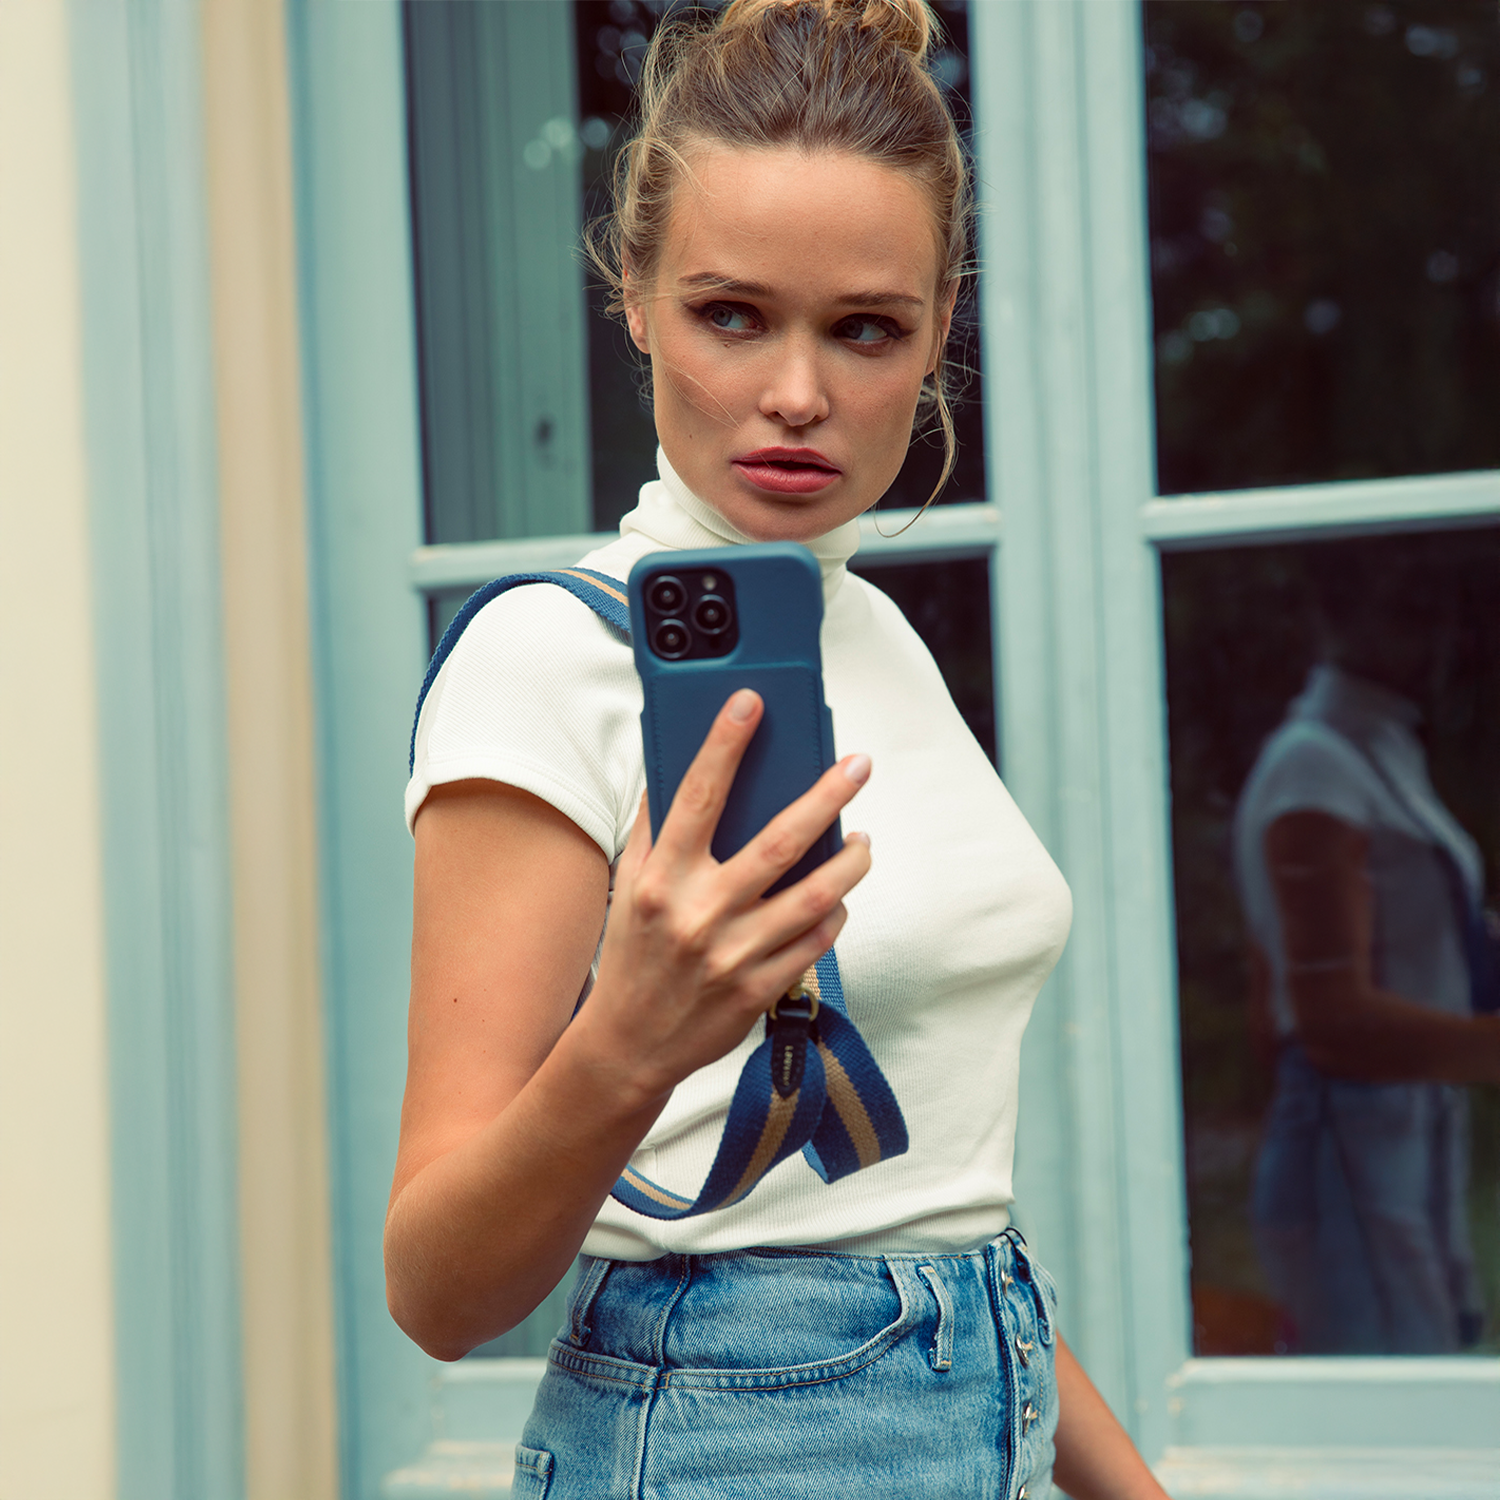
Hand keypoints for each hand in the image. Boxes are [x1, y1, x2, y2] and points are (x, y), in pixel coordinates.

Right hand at [574, 687, 872, 1103]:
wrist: (628, 1046)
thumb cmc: (632, 954)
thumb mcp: (627, 886)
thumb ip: (651, 829)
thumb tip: (672, 772)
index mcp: (661, 878)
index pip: (697, 796)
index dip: (724, 744)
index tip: (750, 703)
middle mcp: (700, 912)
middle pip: (779, 841)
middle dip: (827, 796)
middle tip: (858, 765)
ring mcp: (735, 954)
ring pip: (815, 895)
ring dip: (851, 861)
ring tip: (864, 839)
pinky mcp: (760, 988)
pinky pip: (816, 940)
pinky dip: (833, 912)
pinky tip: (836, 896)